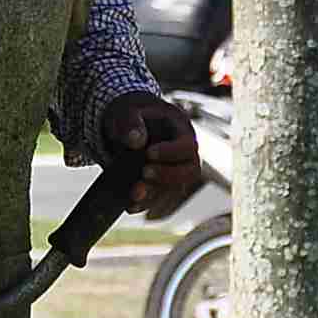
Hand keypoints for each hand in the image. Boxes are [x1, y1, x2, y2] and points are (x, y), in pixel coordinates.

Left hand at [101, 91, 207, 219]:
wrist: (128, 128)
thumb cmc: (132, 116)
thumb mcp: (127, 111)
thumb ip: (131, 122)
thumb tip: (136, 140)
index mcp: (181, 131)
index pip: (187, 145)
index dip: (171, 152)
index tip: (149, 153)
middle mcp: (185, 154)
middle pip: (190, 171)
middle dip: (167, 176)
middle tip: (144, 173)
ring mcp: (178, 171)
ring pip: (177, 188)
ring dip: (156, 194)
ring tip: (134, 195)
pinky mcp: (165, 185)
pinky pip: (163, 199)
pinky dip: (148, 204)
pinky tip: (131, 206)